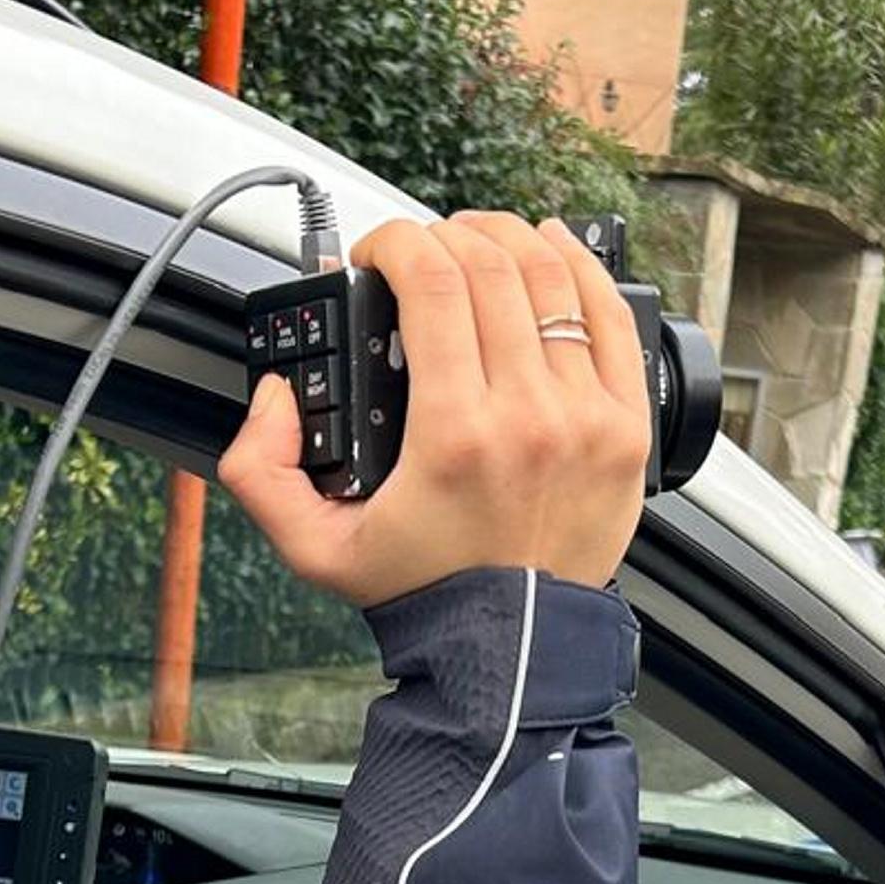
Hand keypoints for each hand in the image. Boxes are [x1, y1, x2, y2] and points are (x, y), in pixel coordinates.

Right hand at [220, 212, 649, 606]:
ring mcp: (585, 417)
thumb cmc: (427, 591)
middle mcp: (528, 416)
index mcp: (454, 434)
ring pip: (552, 280)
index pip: (432, 284)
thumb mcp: (314, 547)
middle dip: (445, 235)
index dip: (396, 243)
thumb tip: (274, 395)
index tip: (377, 252)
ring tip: (478, 238)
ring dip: (509, 239)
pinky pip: (611, 317)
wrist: (512, 648)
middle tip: (420, 249)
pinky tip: (555, 245)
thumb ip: (260, 470)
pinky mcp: (625, 426)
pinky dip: (582, 267)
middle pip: (491, 268)